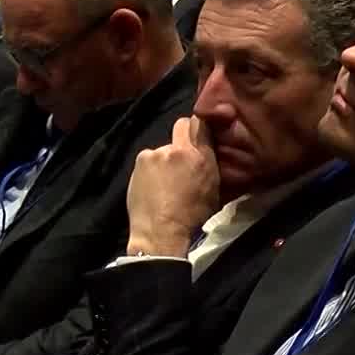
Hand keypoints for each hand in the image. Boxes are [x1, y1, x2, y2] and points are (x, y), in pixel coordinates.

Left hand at [126, 116, 220, 256]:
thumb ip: (212, 166)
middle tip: (183, 157)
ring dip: (165, 159)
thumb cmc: (193, 217)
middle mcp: (178, 149)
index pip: (201, 122)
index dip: (201, 126)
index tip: (201, 134)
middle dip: (183, 136)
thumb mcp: (214, 191)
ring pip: (163, 148)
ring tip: (165, 180)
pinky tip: (153, 185)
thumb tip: (213, 155)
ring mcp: (156, 153)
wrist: (160, 232)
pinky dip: (151, 169)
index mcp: (201, 156)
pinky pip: (149, 159)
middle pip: (181, 126)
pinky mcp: (140, 161)